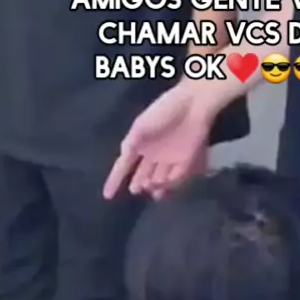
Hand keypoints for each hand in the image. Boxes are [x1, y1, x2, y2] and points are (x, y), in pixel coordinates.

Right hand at [103, 80, 215, 199]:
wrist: (192, 104)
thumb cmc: (163, 111)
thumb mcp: (140, 126)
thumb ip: (131, 143)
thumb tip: (123, 157)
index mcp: (140, 144)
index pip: (124, 165)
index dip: (115, 179)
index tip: (107, 195)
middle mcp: (153, 154)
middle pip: (143, 175)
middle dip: (139, 184)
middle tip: (137, 189)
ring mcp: (170, 158)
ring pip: (159, 179)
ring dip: (154, 186)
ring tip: (150, 185)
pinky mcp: (186, 160)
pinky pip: (176, 176)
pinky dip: (170, 182)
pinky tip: (165, 182)